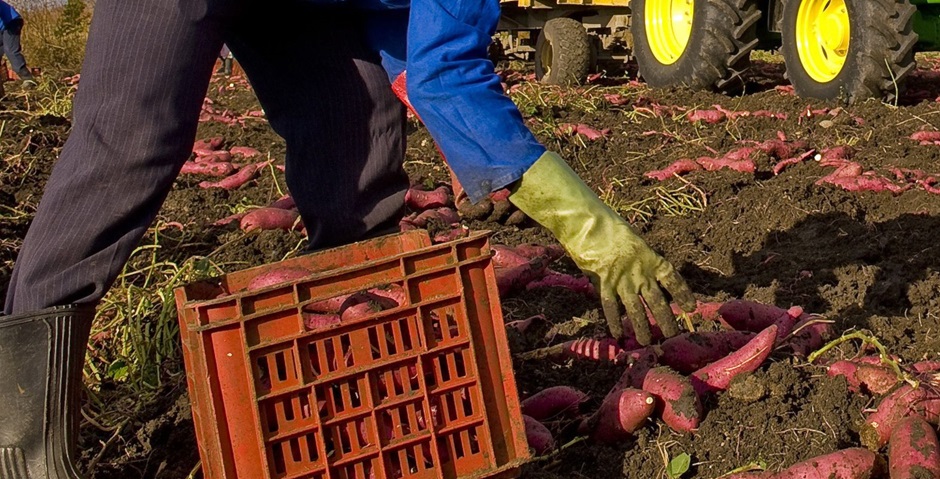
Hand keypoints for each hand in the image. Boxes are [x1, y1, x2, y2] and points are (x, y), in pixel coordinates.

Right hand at [577, 225, 694, 344]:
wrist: (587, 224)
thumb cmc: (608, 226)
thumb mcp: (631, 241)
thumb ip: (637, 260)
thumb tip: (640, 276)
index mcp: (650, 258)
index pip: (672, 279)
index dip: (682, 293)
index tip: (691, 307)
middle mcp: (640, 272)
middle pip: (656, 300)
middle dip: (666, 319)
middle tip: (673, 335)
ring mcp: (622, 280)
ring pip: (635, 309)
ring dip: (642, 327)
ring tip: (646, 343)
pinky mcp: (603, 284)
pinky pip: (611, 307)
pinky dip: (614, 321)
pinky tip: (618, 335)